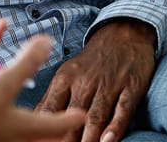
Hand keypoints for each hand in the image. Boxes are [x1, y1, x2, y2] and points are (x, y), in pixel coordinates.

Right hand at [0, 36, 86, 141]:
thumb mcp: (3, 85)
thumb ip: (25, 63)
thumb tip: (46, 41)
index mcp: (27, 127)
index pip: (56, 124)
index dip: (70, 117)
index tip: (81, 115)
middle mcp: (16, 138)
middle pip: (41, 136)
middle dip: (51, 129)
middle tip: (61, 127)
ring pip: (18, 133)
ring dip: (25, 123)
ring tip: (31, 122)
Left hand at [37, 20, 156, 141]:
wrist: (123, 34)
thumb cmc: (92, 60)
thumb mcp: (67, 72)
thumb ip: (53, 98)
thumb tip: (35, 121)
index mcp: (65, 78)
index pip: (50, 108)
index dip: (44, 128)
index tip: (38, 141)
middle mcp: (85, 82)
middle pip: (72, 117)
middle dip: (66, 138)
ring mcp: (108, 85)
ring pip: (95, 117)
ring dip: (88, 138)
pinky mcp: (130, 88)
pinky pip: (122, 110)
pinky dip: (115, 126)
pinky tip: (108, 140)